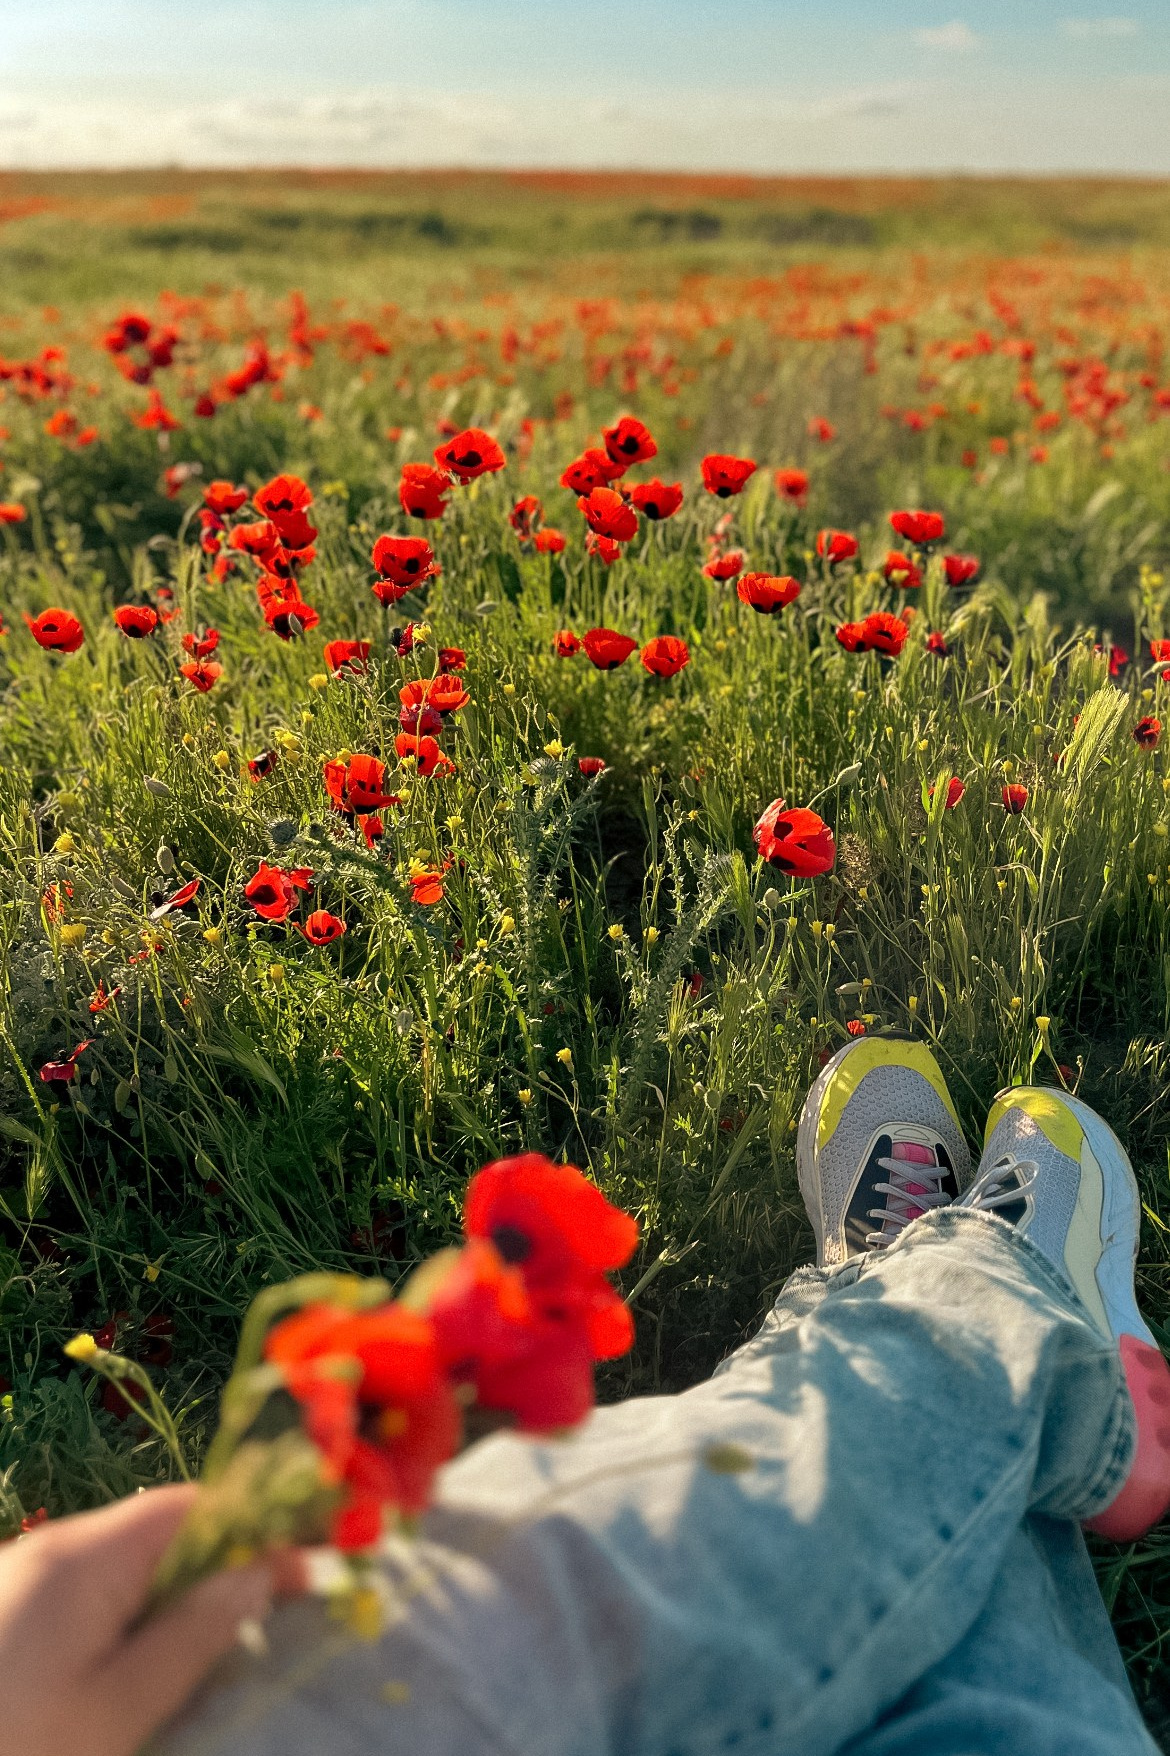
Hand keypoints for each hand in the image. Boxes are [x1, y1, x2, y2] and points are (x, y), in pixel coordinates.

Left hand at [0, 1485, 296, 1755]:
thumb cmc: (15, 1746)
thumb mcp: (114, 1714)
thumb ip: (192, 1637)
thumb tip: (261, 1575)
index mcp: (86, 1556)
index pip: (197, 1504)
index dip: (261, 1527)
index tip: (316, 1563)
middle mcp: (53, 1547)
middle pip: (164, 1530)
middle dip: (224, 1563)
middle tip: (276, 1615)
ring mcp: (22, 1575)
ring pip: (128, 1564)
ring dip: (179, 1595)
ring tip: (215, 1649)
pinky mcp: (5, 1608)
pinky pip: (89, 1593)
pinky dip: (131, 1616)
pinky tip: (144, 1666)